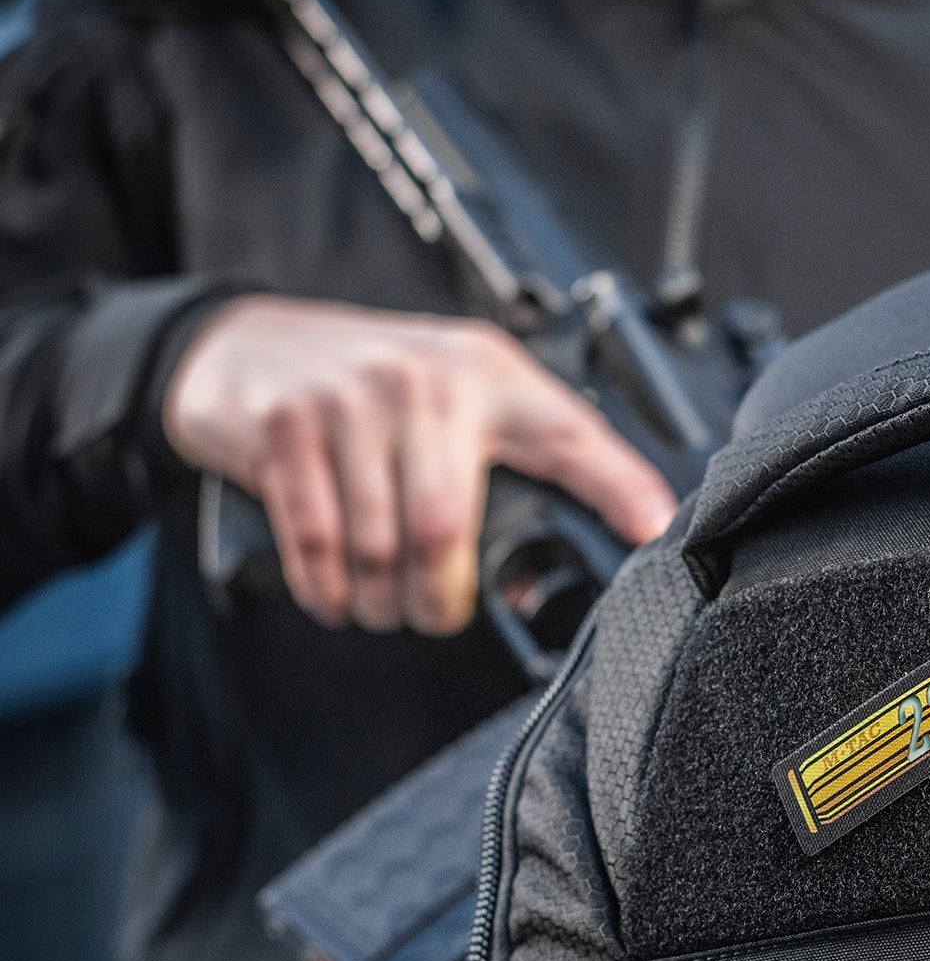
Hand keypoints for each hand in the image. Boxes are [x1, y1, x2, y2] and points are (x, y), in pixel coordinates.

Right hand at [164, 295, 677, 632]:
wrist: (244, 345)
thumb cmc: (367, 387)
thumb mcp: (453, 401)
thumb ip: (504, 469)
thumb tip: (534, 583)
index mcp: (489, 377)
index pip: (570, 435)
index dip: (619, 486)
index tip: (655, 530)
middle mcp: (427, 381)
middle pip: (446, 527)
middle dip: (438, 597)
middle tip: (433, 614)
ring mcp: (350, 400)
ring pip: (380, 544)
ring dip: (380, 602)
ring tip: (381, 607)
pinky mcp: (286, 427)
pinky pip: (316, 539)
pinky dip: (327, 589)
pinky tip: (336, 597)